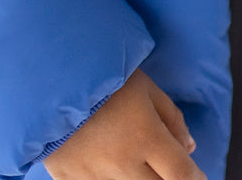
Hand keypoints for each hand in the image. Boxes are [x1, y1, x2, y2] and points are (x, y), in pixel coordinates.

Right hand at [43, 68, 205, 179]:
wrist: (43, 74)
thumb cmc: (99, 72)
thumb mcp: (143, 84)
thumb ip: (169, 116)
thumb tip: (188, 146)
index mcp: (145, 136)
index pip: (182, 175)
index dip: (196, 179)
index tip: (198, 176)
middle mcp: (122, 163)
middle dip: (167, 177)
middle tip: (163, 163)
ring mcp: (94, 176)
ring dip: (137, 177)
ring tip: (131, 153)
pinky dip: (108, 179)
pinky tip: (106, 160)